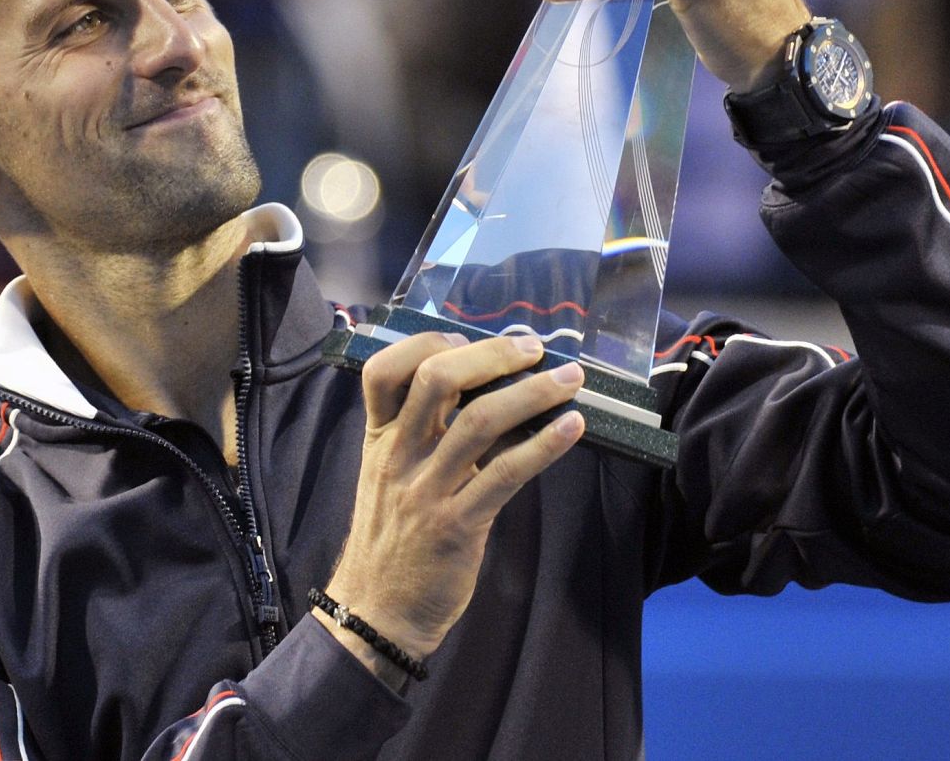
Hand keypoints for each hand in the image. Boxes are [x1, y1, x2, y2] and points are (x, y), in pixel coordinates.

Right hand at [322, 332, 584, 681]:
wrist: (377, 612)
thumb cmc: (392, 538)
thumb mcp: (388, 477)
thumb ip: (421, 434)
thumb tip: (485, 388)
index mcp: (379, 439)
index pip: (383, 370)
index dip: (426, 343)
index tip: (467, 338)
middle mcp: (398, 456)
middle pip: (438, 380)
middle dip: (493, 355)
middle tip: (533, 349)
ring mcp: (426, 490)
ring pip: (480, 421)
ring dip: (533, 393)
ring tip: (569, 381)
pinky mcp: (457, 526)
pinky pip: (506, 474)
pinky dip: (544, 446)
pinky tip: (572, 429)